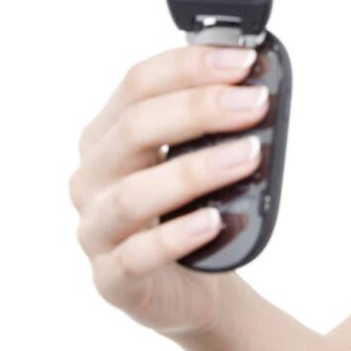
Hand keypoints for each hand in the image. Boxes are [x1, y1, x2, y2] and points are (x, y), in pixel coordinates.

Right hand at [70, 45, 269, 337]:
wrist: (194, 288)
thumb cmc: (194, 208)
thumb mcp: (200, 156)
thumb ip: (216, 122)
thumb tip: (257, 87)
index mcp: (109, 134)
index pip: (139, 83)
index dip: (190, 66)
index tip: (243, 62)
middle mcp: (93, 176)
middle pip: (135, 128)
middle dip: (200, 108)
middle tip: (255, 103)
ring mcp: (96, 228)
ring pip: (134, 193)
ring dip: (196, 170)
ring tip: (247, 157)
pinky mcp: (112, 278)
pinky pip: (137, 256)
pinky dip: (177, 236)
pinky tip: (213, 220)